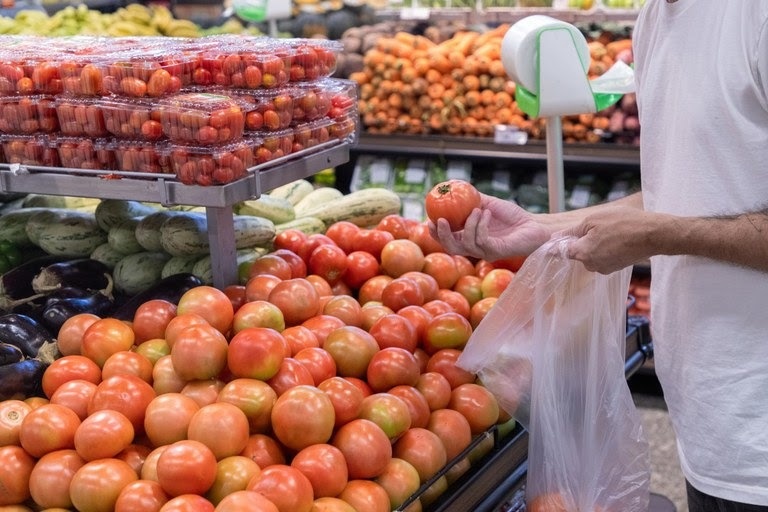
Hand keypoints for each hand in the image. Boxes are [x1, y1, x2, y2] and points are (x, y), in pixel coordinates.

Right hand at [428, 194, 550, 260]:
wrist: (533, 225)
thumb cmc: (512, 216)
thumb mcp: (487, 204)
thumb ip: (471, 199)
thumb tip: (453, 188)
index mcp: (469, 238)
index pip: (447, 240)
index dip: (436, 233)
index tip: (429, 219)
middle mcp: (475, 248)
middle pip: (451, 247)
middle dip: (443, 235)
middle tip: (440, 221)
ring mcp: (485, 252)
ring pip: (465, 244)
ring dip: (468, 225)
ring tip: (476, 210)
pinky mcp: (496, 252)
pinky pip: (481, 240)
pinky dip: (481, 225)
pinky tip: (486, 213)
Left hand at [560, 206, 656, 273]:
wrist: (654, 234)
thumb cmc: (623, 223)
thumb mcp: (592, 220)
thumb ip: (572, 231)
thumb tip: (554, 237)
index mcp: (582, 253)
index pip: (561, 252)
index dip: (556, 245)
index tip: (552, 242)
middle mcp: (591, 265)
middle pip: (577, 253)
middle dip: (581, 241)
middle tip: (594, 226)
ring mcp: (605, 268)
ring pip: (591, 255)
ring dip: (595, 244)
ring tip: (610, 231)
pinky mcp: (616, 267)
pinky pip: (603, 257)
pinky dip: (606, 248)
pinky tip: (617, 238)